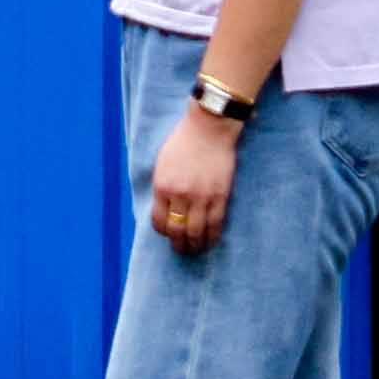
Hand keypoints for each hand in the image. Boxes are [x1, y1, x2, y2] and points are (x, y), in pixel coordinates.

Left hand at [147, 99, 243, 252]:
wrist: (209, 129)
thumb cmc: (183, 142)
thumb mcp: (163, 164)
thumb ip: (163, 187)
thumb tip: (164, 208)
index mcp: (162, 186)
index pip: (159, 221)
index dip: (163, 232)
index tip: (168, 234)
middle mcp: (180, 195)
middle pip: (177, 230)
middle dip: (179, 244)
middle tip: (182, 250)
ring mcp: (201, 197)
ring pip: (196, 232)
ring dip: (195, 245)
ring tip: (195, 249)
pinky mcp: (220, 197)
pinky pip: (215, 224)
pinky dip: (212, 237)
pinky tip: (210, 241)